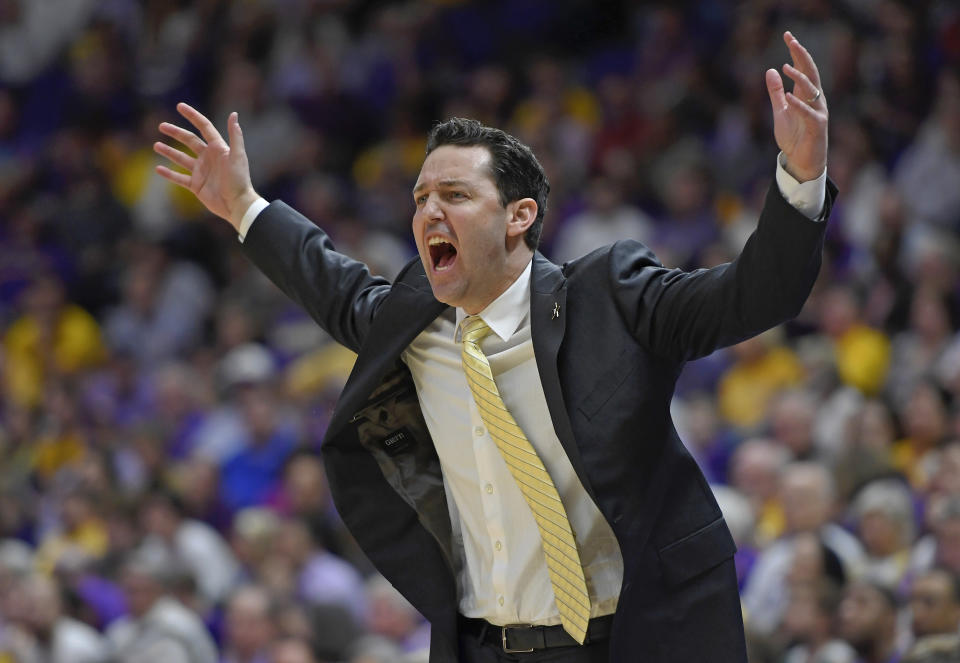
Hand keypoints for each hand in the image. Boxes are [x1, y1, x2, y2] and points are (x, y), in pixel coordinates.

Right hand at [154, 103, 259, 230]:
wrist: (237, 205)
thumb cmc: (239, 180)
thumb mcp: (237, 156)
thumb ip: (235, 135)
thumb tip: (233, 114)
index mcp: (218, 148)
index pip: (204, 127)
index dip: (192, 116)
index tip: (180, 106)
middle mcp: (208, 158)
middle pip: (189, 140)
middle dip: (175, 132)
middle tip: (161, 126)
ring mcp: (201, 171)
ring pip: (181, 158)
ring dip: (169, 151)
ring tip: (156, 145)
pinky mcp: (197, 185)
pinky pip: (179, 178)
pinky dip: (169, 174)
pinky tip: (158, 169)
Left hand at [765, 31, 827, 182]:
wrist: (802, 161)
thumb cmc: (794, 136)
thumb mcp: (780, 111)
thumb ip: (776, 93)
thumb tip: (771, 70)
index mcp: (806, 94)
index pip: (802, 68)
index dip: (796, 52)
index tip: (787, 36)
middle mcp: (815, 99)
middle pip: (810, 72)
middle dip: (801, 56)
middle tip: (792, 41)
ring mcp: (818, 112)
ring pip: (812, 90)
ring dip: (800, 78)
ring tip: (787, 66)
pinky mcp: (818, 126)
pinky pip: (809, 113)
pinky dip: (799, 104)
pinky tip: (789, 96)